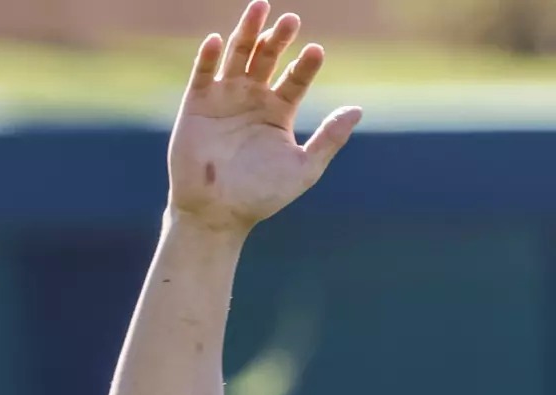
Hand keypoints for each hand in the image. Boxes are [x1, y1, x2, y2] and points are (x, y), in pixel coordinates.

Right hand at [168, 0, 361, 235]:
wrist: (220, 212)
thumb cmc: (263, 195)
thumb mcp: (304, 168)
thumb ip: (330, 138)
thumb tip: (358, 110)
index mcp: (278, 112)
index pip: (296, 79)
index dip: (305, 65)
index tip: (317, 52)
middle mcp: (253, 98)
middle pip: (268, 57)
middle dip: (279, 38)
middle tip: (292, 20)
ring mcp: (224, 97)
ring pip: (237, 54)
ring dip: (248, 31)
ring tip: (260, 7)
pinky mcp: (197, 102)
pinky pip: (203, 72)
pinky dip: (209, 56)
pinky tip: (218, 40)